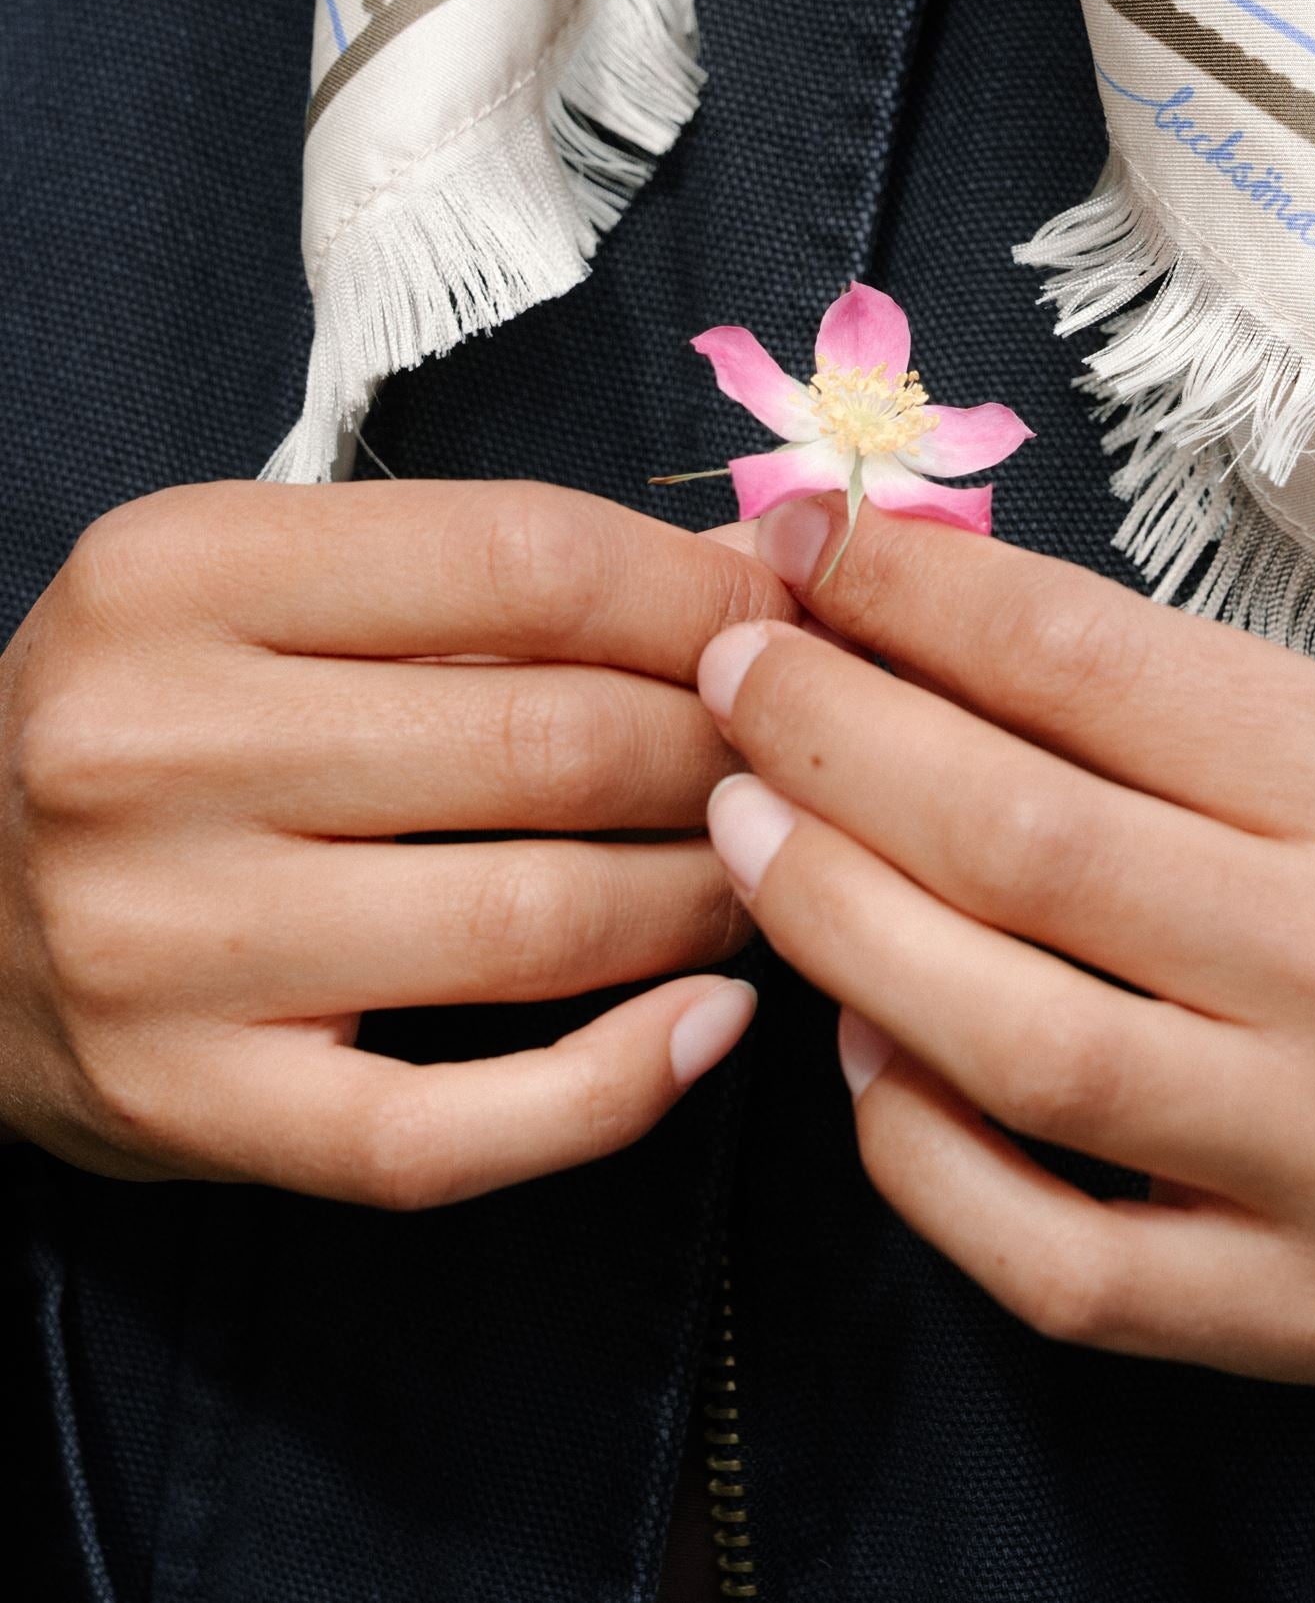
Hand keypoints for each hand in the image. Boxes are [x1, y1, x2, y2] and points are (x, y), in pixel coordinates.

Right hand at [0, 481, 788, 1206]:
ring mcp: (165, 943)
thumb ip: (465, 571)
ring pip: (535, 925)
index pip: (523, 560)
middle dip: (722, 747)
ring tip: (756, 862)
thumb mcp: (258, 578)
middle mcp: (151, 747)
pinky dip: (620, 1084)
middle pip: (552, 742)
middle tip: (789, 752)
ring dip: (703, 894)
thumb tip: (740, 581)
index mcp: (181, 570)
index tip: (781, 612)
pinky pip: (454, 1127)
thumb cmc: (157, 710)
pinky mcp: (193, 1108)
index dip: (695, 590)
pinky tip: (710, 1022)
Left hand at [697, 497, 1314, 1413]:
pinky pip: (1051, 1254)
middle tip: (731, 672)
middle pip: (1030, 838)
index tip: (807, 537)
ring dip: (837, 920)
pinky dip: (918, 1146)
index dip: (918, 595)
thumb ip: (1193, 706)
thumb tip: (939, 619)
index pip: (1103, 666)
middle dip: (835, 735)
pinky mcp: (1295, 1318)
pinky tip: (856, 1044)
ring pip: (1016, 1039)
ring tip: (744, 829)